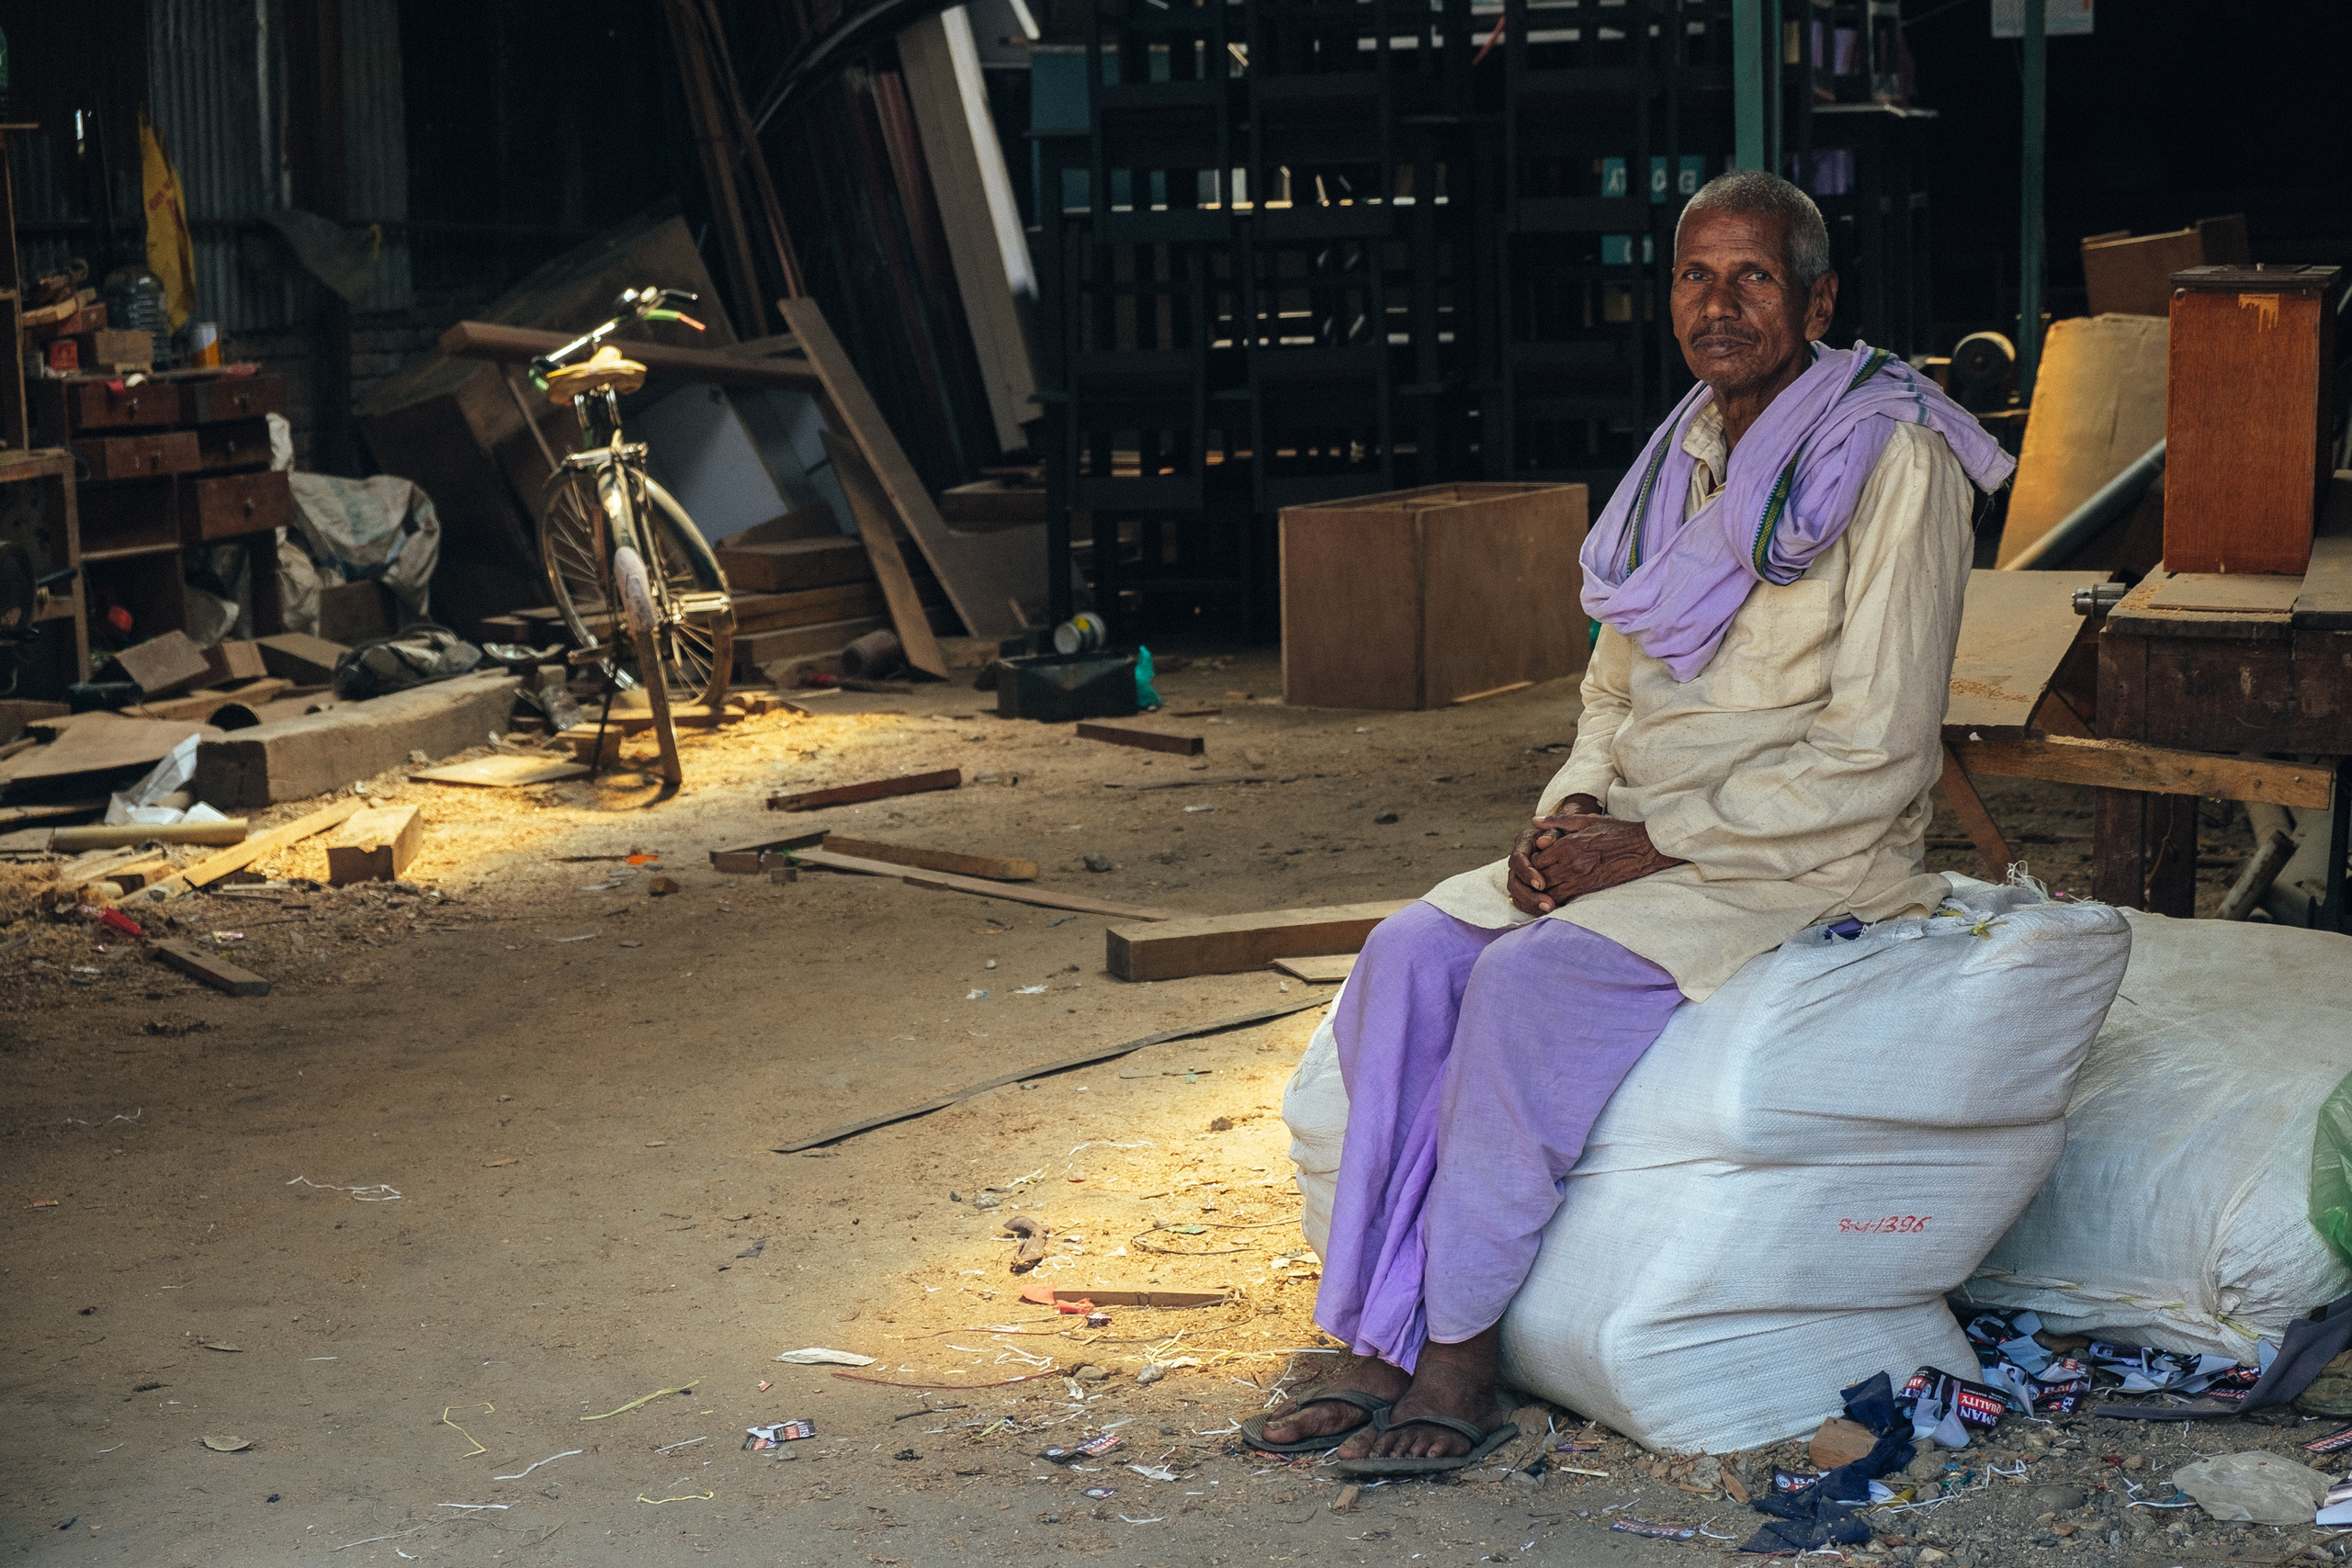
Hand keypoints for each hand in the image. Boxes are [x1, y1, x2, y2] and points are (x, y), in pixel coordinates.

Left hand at [1507, 802, 1683, 914]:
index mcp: (1568, 844)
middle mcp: (1571, 862)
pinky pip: (1565, 898)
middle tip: (1531, 879)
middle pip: (1539, 876)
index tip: (1534, 861)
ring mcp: (1580, 878)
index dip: (1532, 861)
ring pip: (1549, 890)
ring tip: (1540, 890)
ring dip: (1542, 891)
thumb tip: (1534, 821)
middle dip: (1533, 879)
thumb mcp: (1586, 820)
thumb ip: (1558, 822)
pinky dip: (1556, 899)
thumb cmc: (1616, 831)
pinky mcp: (1590, 889)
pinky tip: (1554, 898)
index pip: (1537, 858)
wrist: (1644, 848)